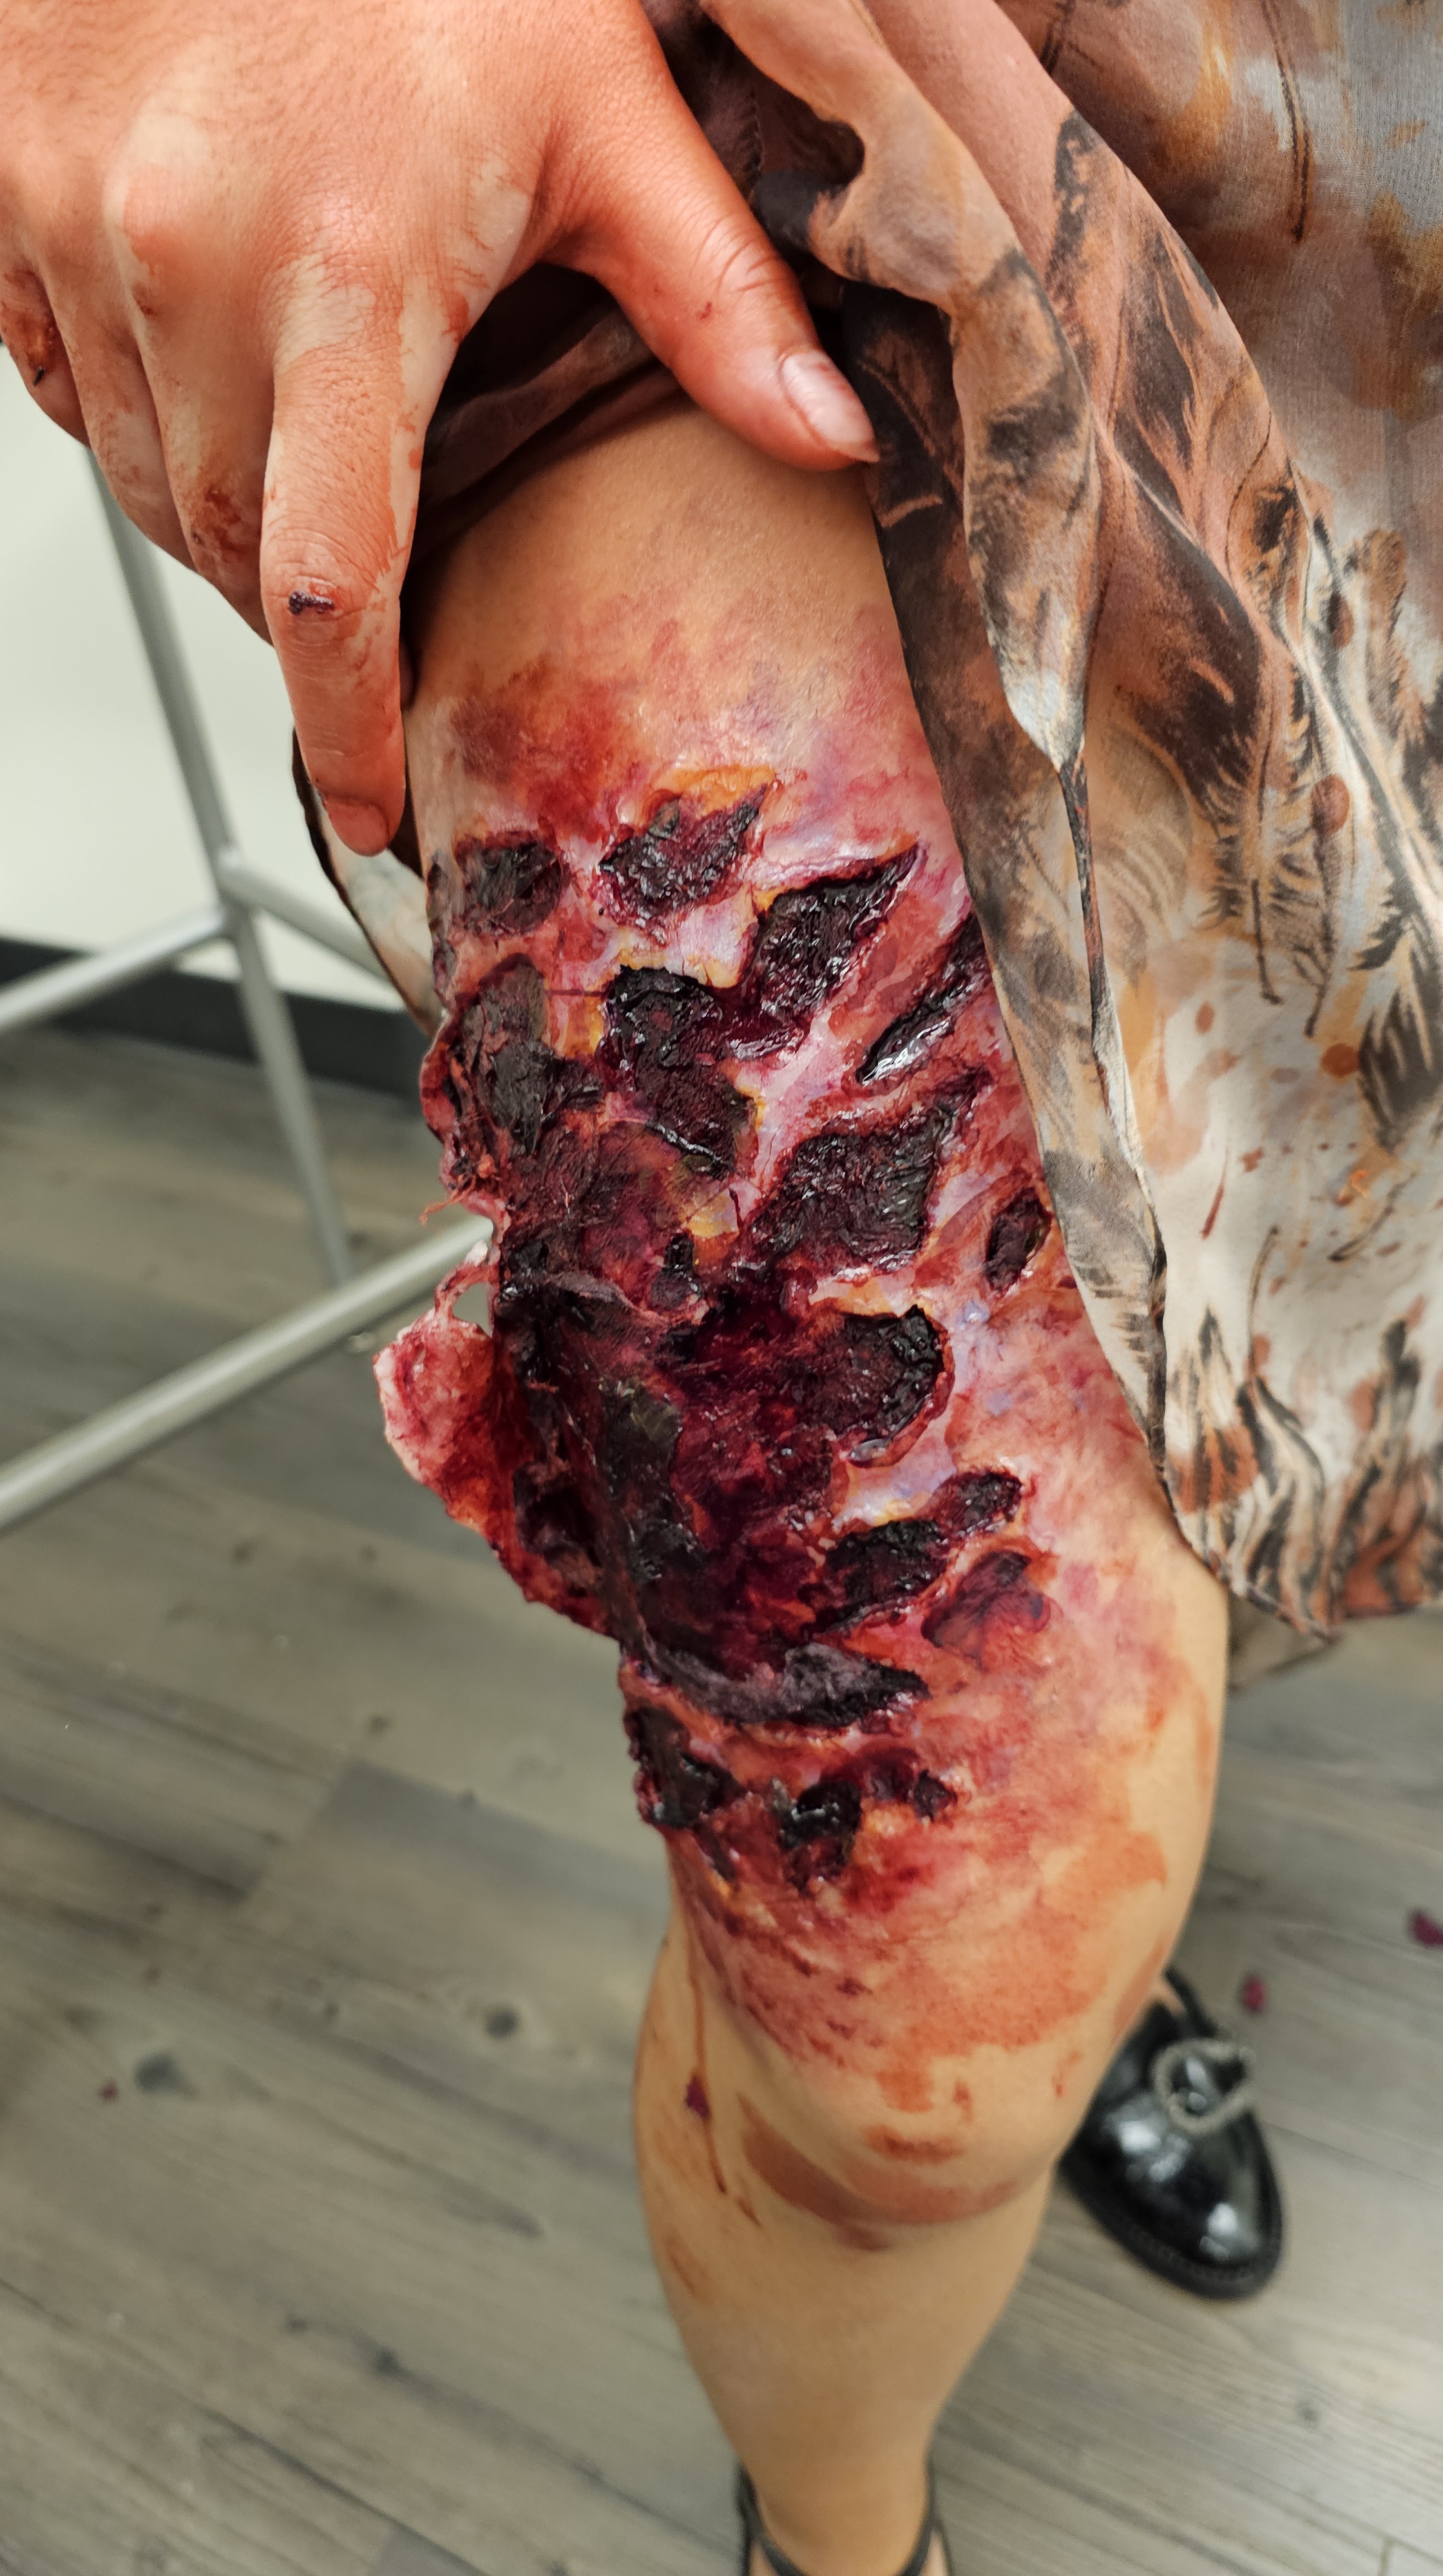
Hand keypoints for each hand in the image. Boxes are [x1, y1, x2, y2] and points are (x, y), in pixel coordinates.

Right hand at [0, 0, 876, 851]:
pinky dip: (142, 429)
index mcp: (351, 271)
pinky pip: (69, 396)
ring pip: (150, 488)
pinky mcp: (9, 205)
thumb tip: (832, 441)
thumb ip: (716, 292)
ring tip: (310, 482)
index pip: (333, 579)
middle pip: (236, 554)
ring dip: (231, 531)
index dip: (346, 726)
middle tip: (371, 628)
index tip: (372, 808)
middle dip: (305, 626)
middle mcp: (191, 266)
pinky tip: (214, 379)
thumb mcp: (605, 96)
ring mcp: (77, 236)